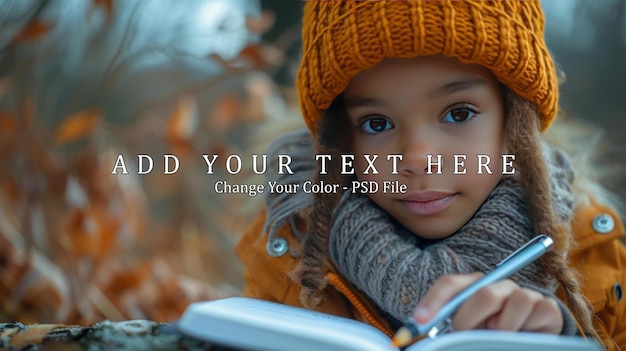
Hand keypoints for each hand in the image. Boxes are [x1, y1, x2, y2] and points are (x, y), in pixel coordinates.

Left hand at [413, 273, 562, 333]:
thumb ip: (448, 327)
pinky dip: (526, 326)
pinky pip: (537, 308)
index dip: (434, 300)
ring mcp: (523, 294)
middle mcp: (497, 285)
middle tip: (463, 334)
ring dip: (502, 325)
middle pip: (483, 292)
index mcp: (473, 287)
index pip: (450, 284)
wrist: (527, 344)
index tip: (419, 321)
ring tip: (498, 337)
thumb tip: (423, 327)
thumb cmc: (488, 337)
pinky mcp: (546, 306)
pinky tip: (522, 335)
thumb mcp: (466, 331)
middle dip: (469, 318)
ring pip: (515, 299)